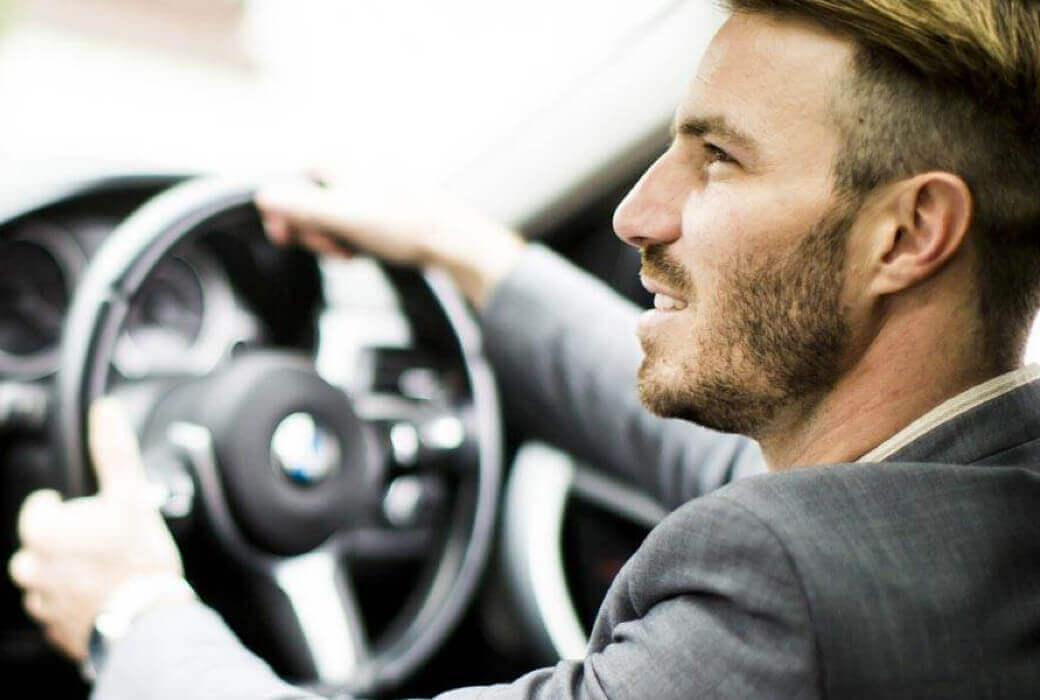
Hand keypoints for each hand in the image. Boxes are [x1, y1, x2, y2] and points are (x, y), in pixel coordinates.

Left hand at [8, 398, 184, 660]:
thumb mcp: (131, 495)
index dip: (65, 507)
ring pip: (46, 578)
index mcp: (43, 534)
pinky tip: (102, 595)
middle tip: (103, 542)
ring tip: (104, 570)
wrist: (150, 622)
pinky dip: (73, 600)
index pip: (39, 510)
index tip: (89, 512)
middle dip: (66, 541)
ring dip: (67, 572)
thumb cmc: (138, 559)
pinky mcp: (54, 629)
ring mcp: (42, 603)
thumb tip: (106, 411)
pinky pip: (56, 608)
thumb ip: (114, 451)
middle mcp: (32, 570)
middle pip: (41, 545)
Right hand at [255, 175, 524, 308]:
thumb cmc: (405, 224)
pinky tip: (362, 251)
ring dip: (332, 239)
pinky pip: (351, 223)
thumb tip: (263, 197)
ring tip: (351, 251)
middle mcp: (353, 169)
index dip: (283, 211)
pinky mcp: (381, 207)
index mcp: (340, 162)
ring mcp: (368, 188)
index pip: (290, 181)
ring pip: (330, 216)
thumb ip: (300, 207)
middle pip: (308, 201)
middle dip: (313, 230)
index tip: (284, 236)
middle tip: (331, 248)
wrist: (450, 240)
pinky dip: (351, 239)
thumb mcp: (343, 216)